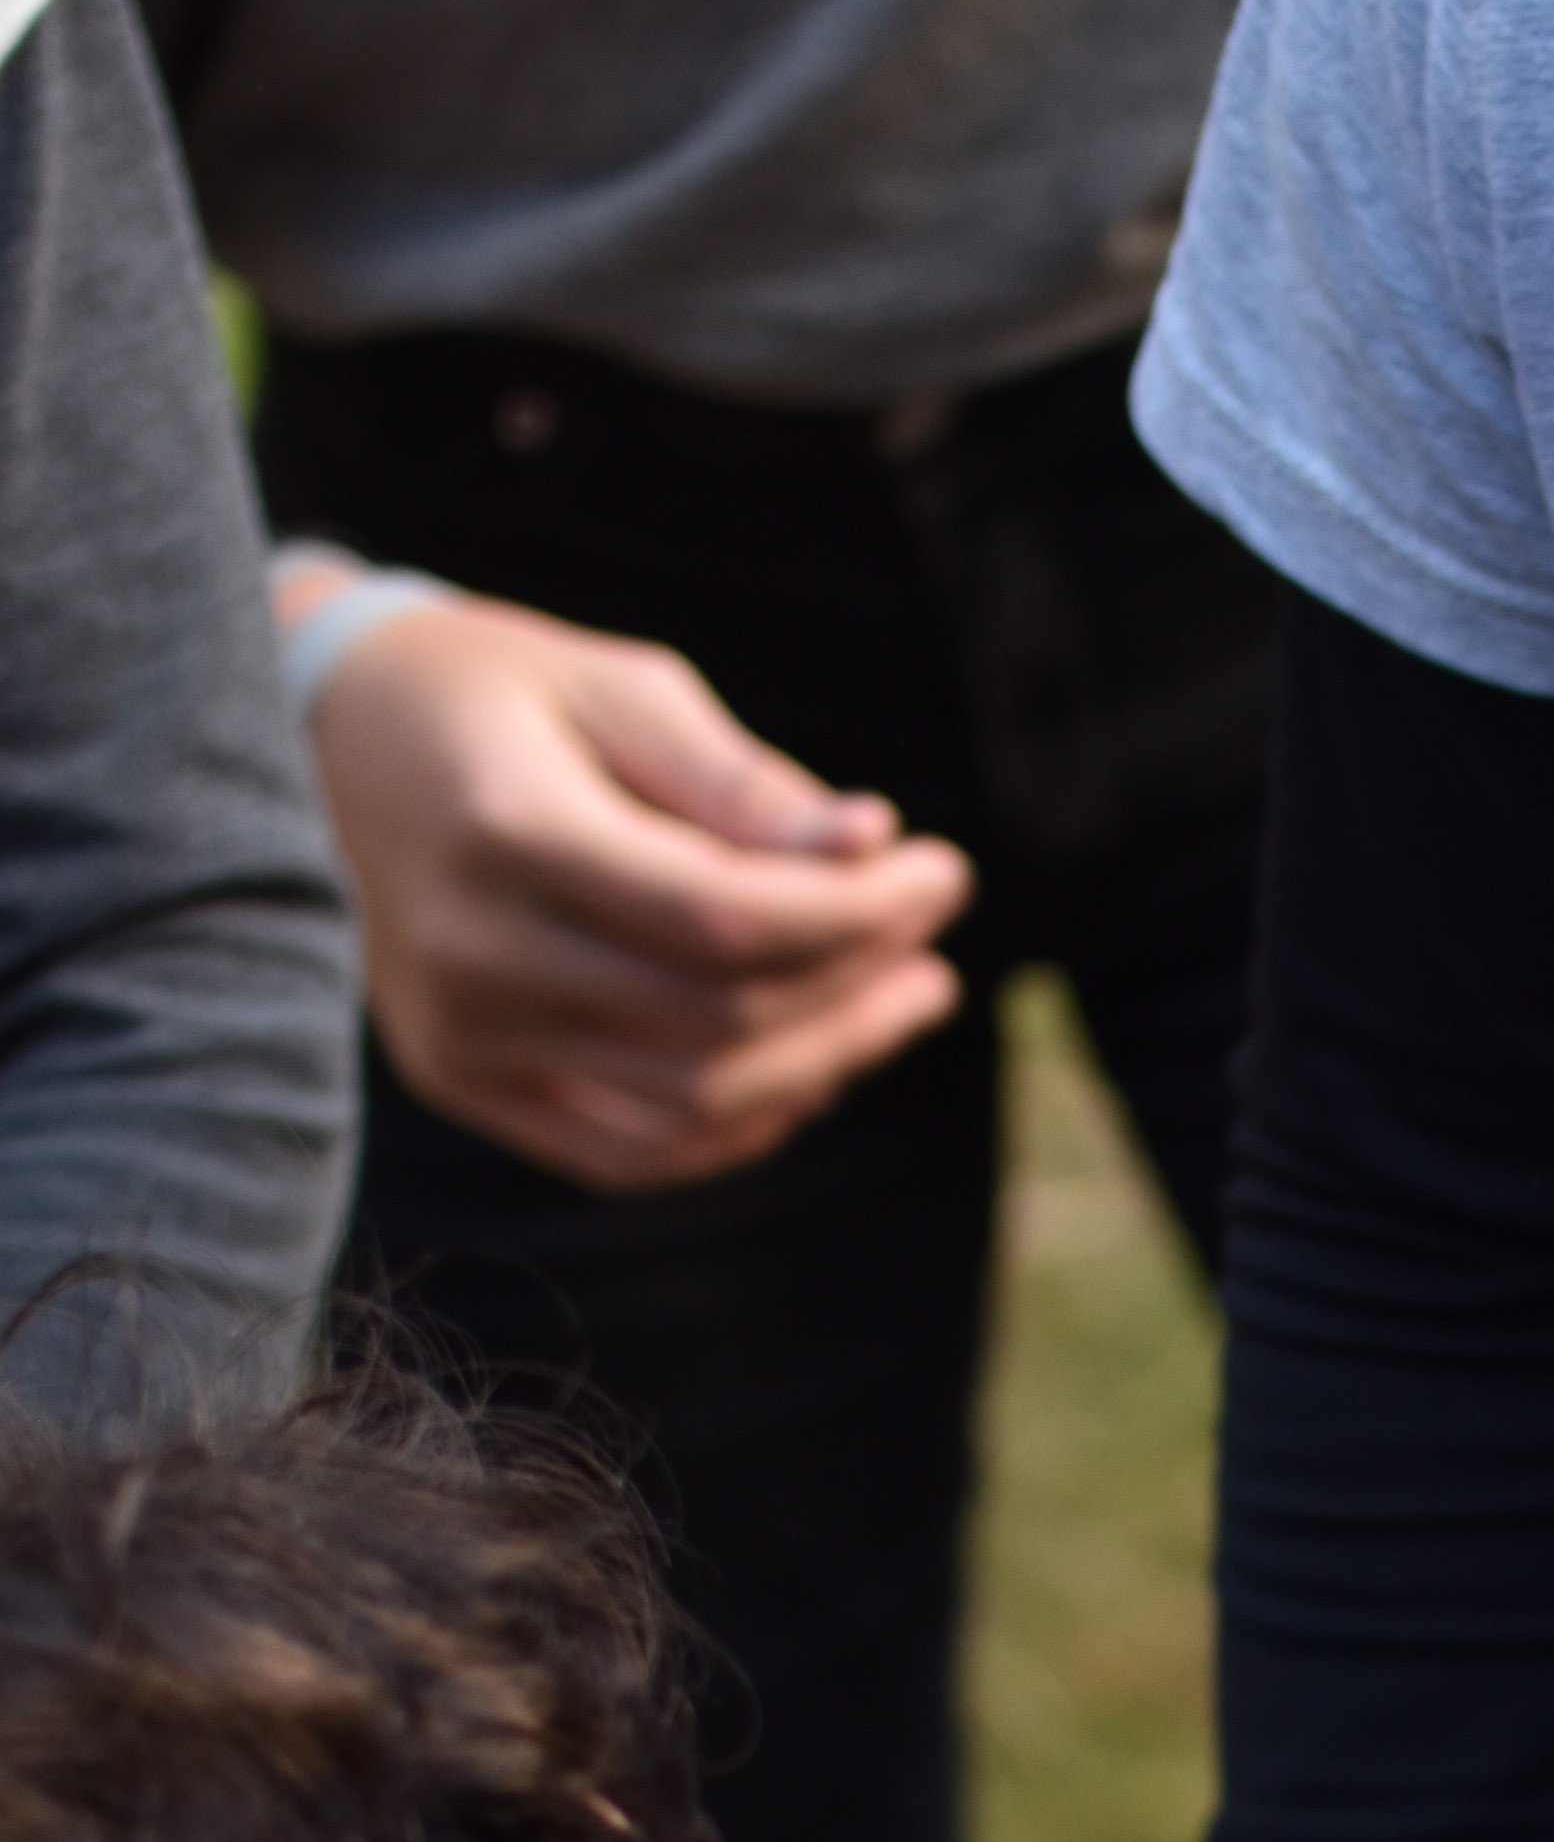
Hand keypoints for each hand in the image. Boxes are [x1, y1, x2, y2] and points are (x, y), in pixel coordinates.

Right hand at [297, 584, 972, 1188]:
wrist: (323, 741)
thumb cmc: (496, 694)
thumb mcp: (621, 690)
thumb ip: (742, 784)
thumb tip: (871, 849)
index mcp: (506, 834)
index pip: (724, 922)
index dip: (856, 915)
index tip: (941, 871)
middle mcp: (472, 953)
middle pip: (719, 1022)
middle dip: (856, 988)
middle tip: (932, 947)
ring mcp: (460, 1036)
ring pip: (690, 1101)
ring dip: (823, 1065)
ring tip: (901, 1000)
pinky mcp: (460, 1080)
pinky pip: (632, 1150)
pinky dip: (738, 1123)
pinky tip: (811, 1068)